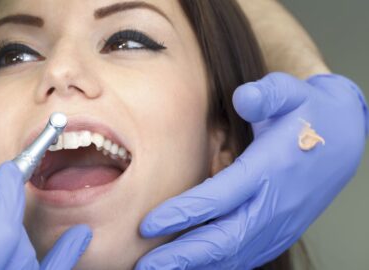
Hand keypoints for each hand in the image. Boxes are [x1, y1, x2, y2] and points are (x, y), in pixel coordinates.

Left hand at [137, 72, 367, 268]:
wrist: (342, 141)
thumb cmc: (306, 114)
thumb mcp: (291, 93)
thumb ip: (268, 93)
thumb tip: (244, 98)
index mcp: (270, 169)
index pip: (222, 197)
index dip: (184, 213)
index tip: (147, 224)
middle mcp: (275, 204)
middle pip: (226, 239)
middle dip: (183, 255)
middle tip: (144, 265)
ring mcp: (279, 224)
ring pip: (234, 255)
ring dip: (196, 266)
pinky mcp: (278, 234)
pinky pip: (245, 256)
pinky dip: (217, 265)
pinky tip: (187, 267)